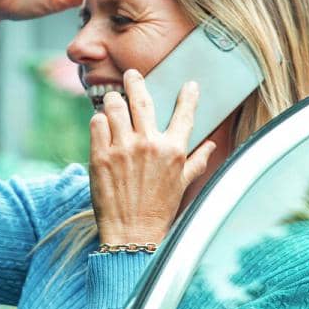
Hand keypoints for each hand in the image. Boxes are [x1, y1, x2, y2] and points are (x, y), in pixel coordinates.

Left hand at [89, 68, 217, 250]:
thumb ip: (197, 161)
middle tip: (132, 75)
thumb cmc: (159, 209)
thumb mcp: (183, 184)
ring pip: (114, 105)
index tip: (189, 84)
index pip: (185, 114)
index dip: (188, 96)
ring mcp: (122, 148)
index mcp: (173, 150)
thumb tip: (211, 145)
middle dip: (136, 81)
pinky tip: (101, 123)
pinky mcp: (100, 155)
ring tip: (113, 100)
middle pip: (141, 99)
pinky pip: (96, 122)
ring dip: (113, 99)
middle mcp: (149, 144)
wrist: (132, 233)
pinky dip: (98, 120)